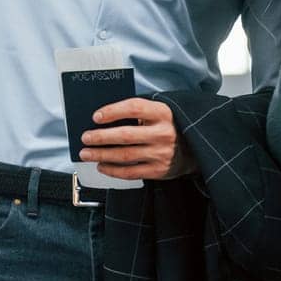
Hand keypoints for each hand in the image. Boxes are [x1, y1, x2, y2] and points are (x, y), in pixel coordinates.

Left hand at [80, 98, 196, 180]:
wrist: (195, 149)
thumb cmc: (170, 126)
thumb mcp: (160, 113)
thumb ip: (138, 112)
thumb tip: (103, 117)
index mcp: (163, 113)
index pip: (134, 108)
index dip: (113, 111)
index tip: (96, 116)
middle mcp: (163, 133)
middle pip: (125, 135)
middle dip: (101, 137)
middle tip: (85, 137)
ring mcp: (161, 154)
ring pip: (125, 155)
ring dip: (102, 155)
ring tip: (86, 153)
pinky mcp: (158, 171)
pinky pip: (130, 172)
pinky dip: (113, 170)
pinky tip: (102, 166)